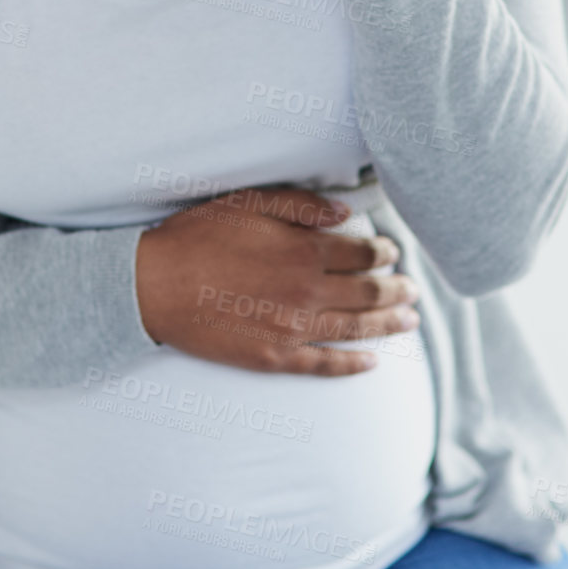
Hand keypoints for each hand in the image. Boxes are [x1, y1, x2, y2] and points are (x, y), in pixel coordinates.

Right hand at [135, 184, 419, 375]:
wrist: (154, 286)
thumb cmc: (197, 237)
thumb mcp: (248, 202)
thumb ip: (300, 205)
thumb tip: (344, 212)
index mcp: (303, 251)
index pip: (361, 253)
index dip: (383, 252)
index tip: (393, 251)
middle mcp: (307, 293)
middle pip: (367, 293)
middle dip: (396, 289)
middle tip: (413, 288)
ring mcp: (293, 329)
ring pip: (355, 330)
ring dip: (388, 325)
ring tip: (409, 321)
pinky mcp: (274, 358)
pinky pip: (325, 366)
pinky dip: (353, 366)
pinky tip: (372, 363)